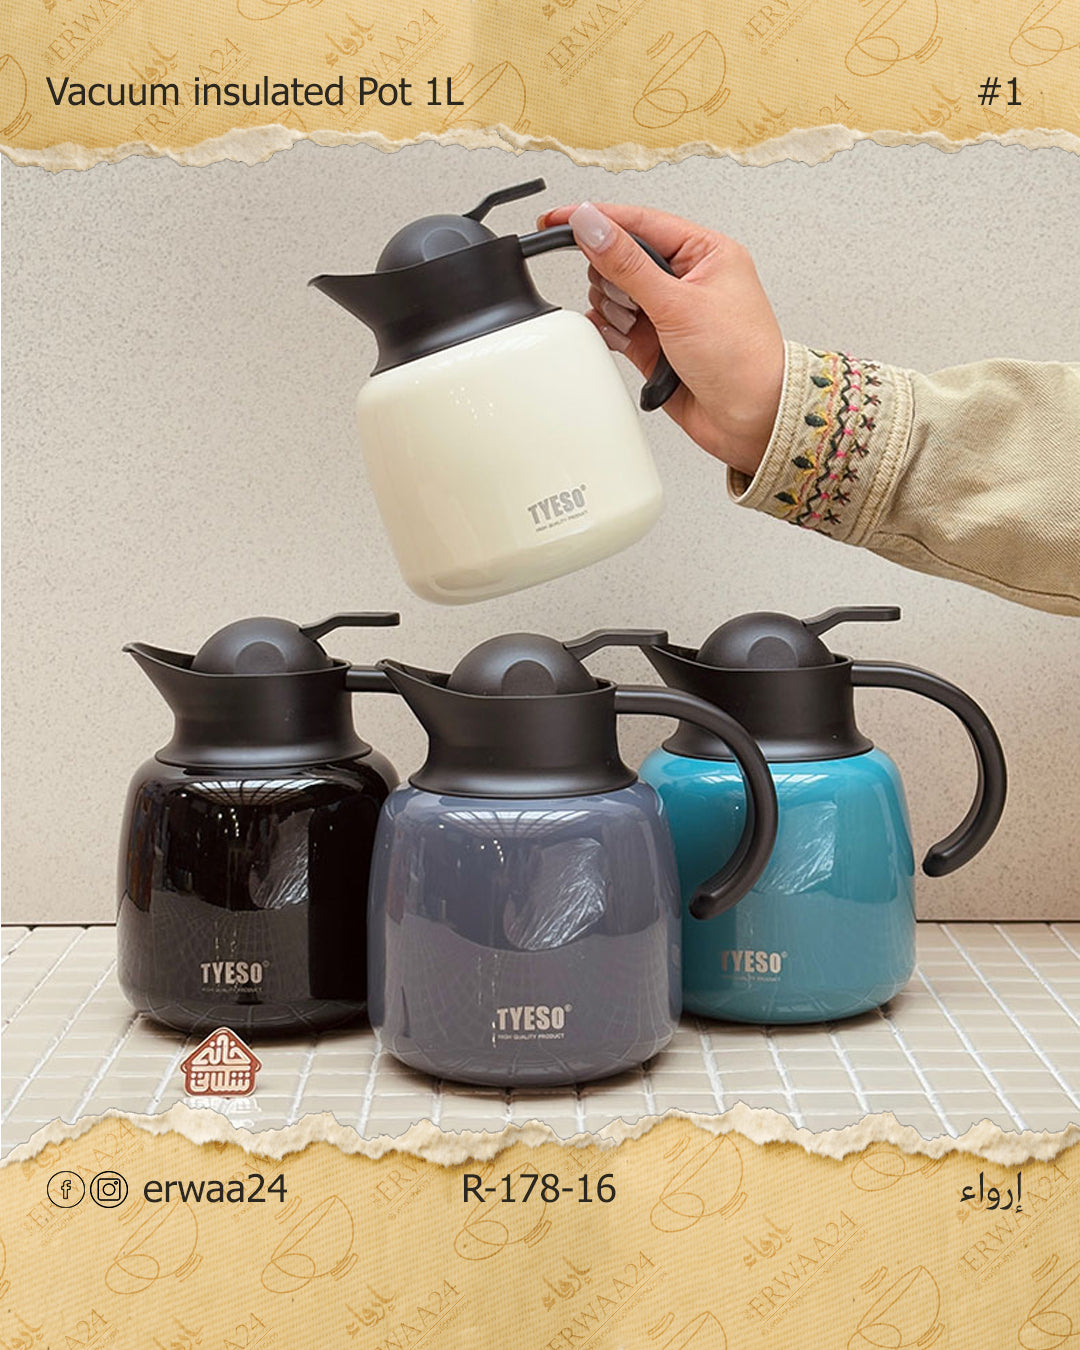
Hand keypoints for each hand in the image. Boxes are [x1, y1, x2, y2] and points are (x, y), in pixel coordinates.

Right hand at [537, 201, 784, 476]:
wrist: (751, 420)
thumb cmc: (741, 360)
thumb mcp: (679, 304)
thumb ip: (627, 263)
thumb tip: (591, 225)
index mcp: (704, 252)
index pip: (638, 222)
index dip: (595, 219)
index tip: (556, 220)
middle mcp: (685, 278)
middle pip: (620, 258)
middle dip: (614, 280)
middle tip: (633, 303)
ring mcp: (668, 311)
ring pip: (613, 293)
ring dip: (615, 311)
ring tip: (638, 329)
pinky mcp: (654, 342)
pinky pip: (614, 326)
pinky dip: (610, 332)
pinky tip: (621, 339)